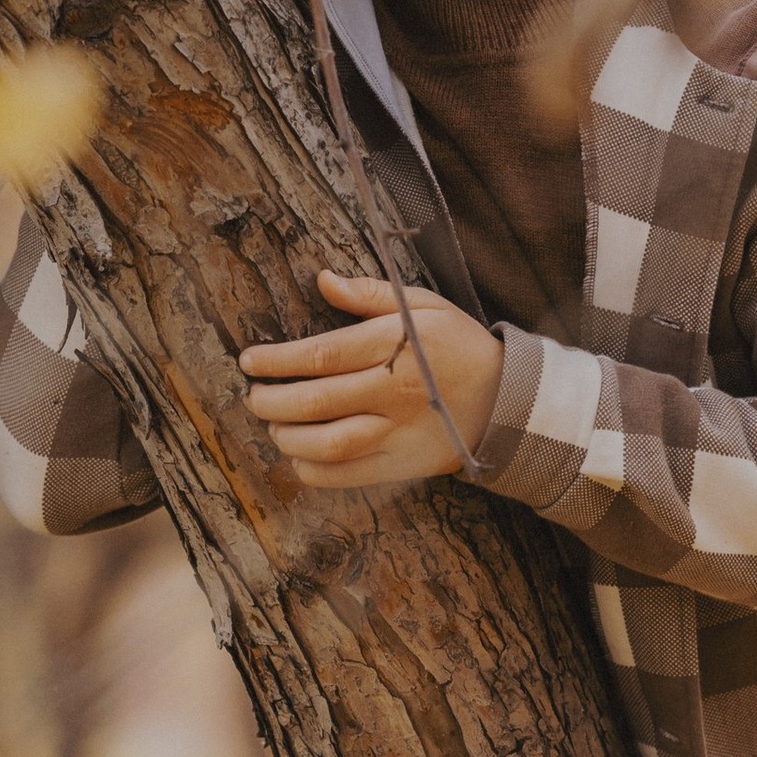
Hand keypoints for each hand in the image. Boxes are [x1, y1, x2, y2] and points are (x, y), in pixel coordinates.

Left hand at [240, 272, 502, 490]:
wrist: (507, 399)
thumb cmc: (458, 346)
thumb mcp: (424, 306)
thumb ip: (370, 294)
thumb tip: (323, 280)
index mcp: (397, 346)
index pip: (322, 355)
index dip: (277, 359)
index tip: (249, 361)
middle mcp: (395, 392)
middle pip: (316, 401)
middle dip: (271, 400)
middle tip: (254, 396)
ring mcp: (399, 433)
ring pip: (328, 444)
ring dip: (288, 437)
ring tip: (274, 425)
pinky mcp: (403, 466)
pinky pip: (348, 476)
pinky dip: (314, 471)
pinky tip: (299, 456)